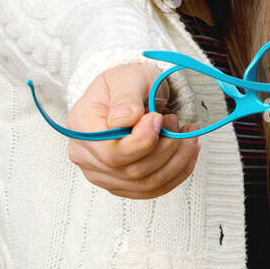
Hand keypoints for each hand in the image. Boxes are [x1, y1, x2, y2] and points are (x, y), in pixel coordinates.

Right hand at [65, 63, 200, 198]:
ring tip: (187, 134)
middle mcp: (87, 157)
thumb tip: (124, 120)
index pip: (111, 152)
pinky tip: (188, 151)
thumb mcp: (128, 78)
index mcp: (81, 129)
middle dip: (166, 148)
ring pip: (147, 184)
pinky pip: (154, 189)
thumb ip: (126, 98)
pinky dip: (178, 172)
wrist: (130, 94)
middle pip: (132, 171)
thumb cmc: (127, 84)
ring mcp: (104, 175)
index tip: (159, 118)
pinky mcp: (123, 184)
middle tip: (175, 121)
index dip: (143, 141)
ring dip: (177, 160)